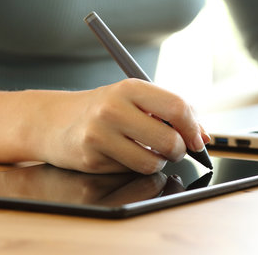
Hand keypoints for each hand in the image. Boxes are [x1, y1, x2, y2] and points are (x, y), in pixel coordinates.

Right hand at [33, 78, 209, 173]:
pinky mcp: (90, 157)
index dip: (193, 127)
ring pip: (152, 161)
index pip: (176, 107)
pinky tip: (120, 154)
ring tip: (146, 151)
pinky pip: (129, 170)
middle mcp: (114, 107)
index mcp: (130, 87)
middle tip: (175, 150)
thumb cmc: (104, 109)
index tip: (198, 139)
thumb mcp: (134, 100)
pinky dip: (133, 166)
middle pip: (169, 139)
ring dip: (157, 161)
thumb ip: (169, 114)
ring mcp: (100, 133)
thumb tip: (204, 137)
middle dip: (179, 150)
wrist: (53, 121)